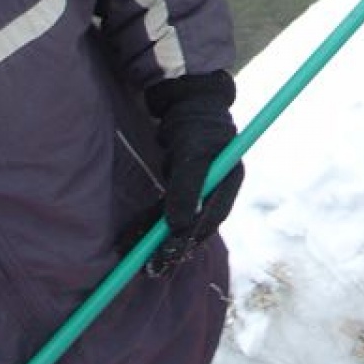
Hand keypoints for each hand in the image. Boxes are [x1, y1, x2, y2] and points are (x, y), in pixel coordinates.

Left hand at [145, 71, 243, 274]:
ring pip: (178, 219)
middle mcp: (217, 186)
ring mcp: (200, 185)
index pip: (211, 219)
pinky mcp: (182, 182)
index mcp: (229, 180)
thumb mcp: (192, 154)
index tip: (166, 256)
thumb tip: (177, 226)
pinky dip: (151, 221)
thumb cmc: (194, 122)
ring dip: (157, 236)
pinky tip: (134, 234)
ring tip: (134, 255)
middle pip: (195, 224)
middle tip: (149, 267)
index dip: (189, 239)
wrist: (185, 96)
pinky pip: (166, 208)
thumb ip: (186, 189)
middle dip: (172, 245)